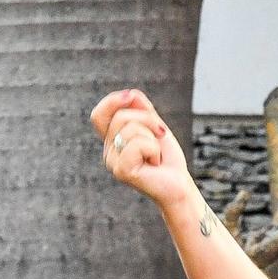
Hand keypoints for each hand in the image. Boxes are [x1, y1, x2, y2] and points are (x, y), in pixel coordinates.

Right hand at [90, 89, 193, 210]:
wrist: (178, 184)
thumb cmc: (166, 157)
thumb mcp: (154, 126)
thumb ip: (141, 109)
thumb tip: (130, 94)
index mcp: (112, 141)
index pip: (98, 115)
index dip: (112, 101)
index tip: (130, 96)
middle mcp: (108, 151)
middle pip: (121, 116)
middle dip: (148, 120)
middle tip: (158, 137)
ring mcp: (112, 162)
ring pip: (131, 128)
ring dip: (153, 138)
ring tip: (155, 154)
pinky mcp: (121, 171)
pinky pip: (138, 144)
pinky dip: (153, 149)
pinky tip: (154, 163)